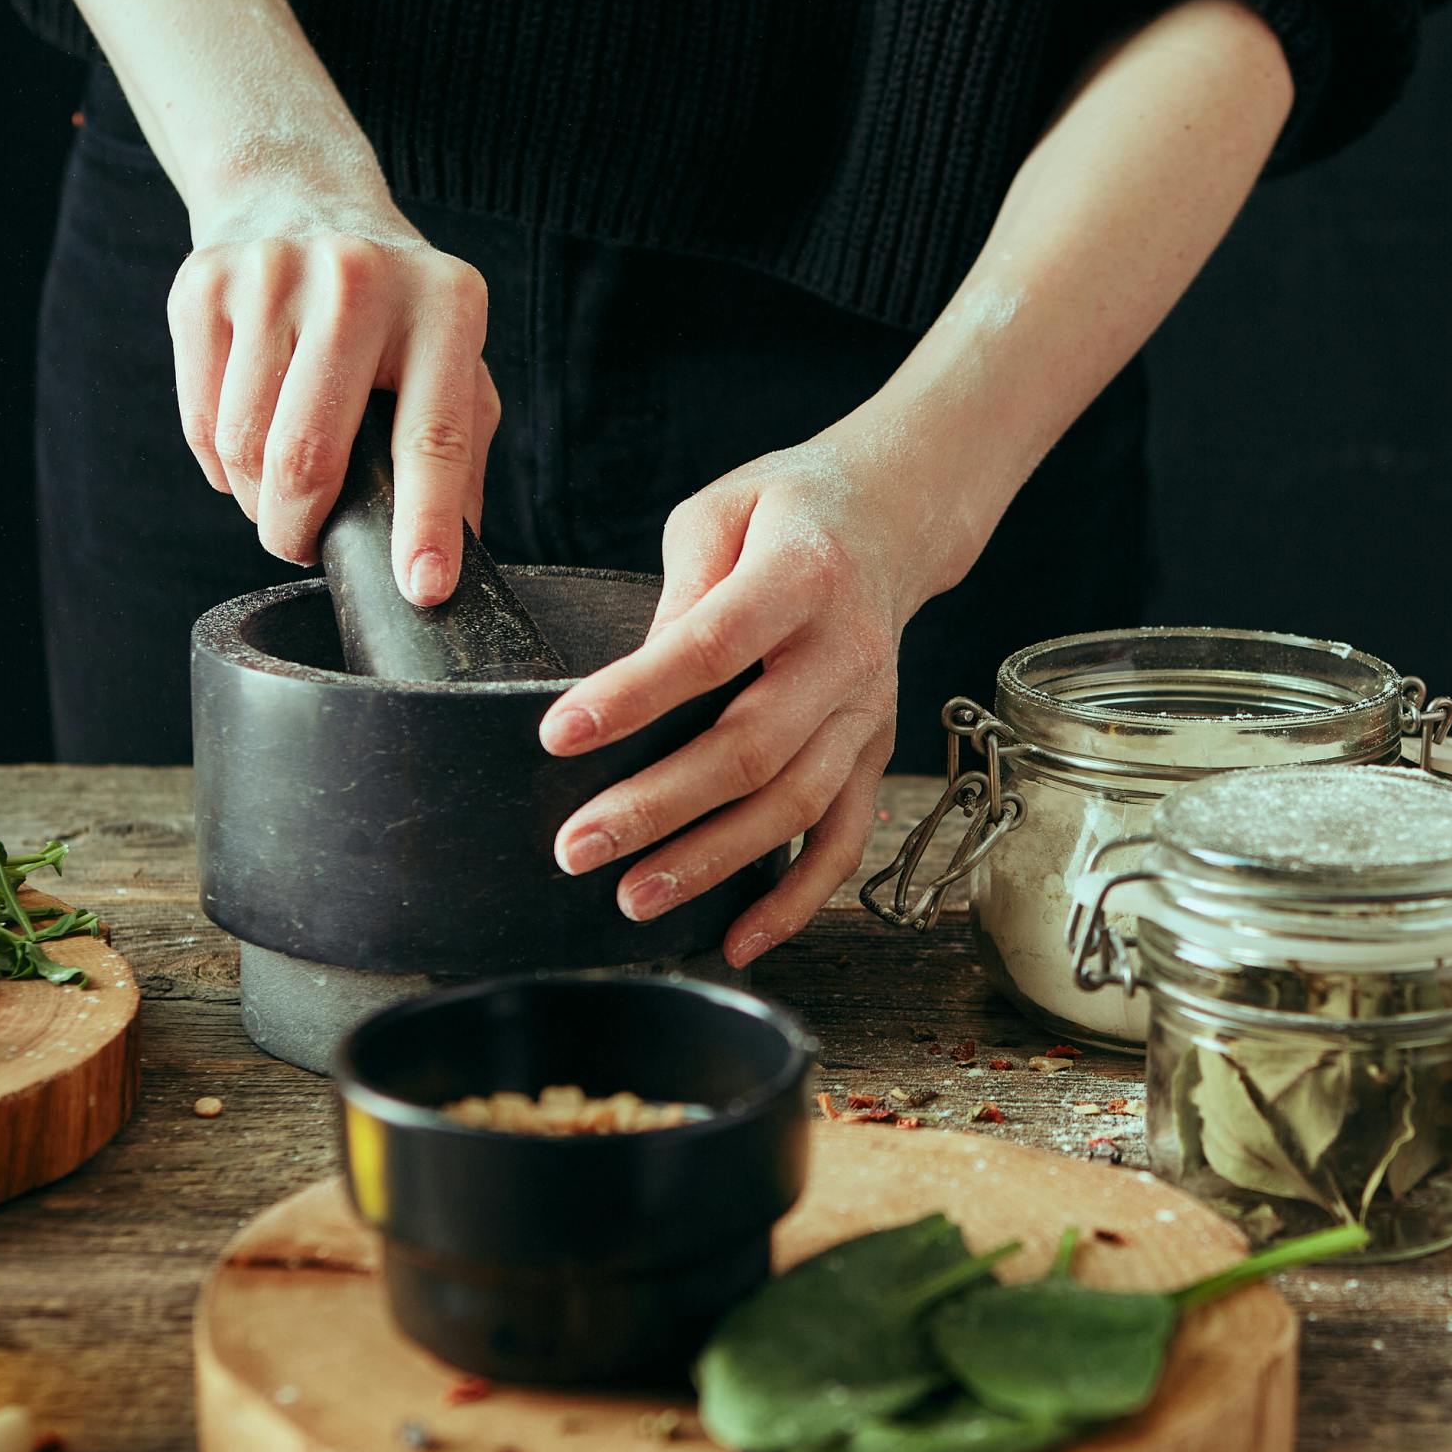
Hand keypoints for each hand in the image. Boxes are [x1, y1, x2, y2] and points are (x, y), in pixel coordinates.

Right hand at [168, 191, 498, 602]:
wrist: (300, 196)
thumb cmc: (395, 310)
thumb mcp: (453, 359)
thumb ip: (463, 453)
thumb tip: (455, 561)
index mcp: (445, 303)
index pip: (434, 436)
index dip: (426, 523)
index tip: (422, 588)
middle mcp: (359, 279)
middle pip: (309, 455)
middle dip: (301, 531)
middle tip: (308, 546)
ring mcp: (272, 275)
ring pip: (244, 447)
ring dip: (258, 501)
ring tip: (282, 493)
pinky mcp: (202, 285)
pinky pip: (200, 421)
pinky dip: (221, 463)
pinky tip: (246, 448)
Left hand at [541, 427, 963, 965]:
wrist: (892, 520)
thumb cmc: (786, 513)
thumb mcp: (719, 515)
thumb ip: (679, 594)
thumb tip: (631, 685)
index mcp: (800, 576)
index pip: (711, 646)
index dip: (636, 696)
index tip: (558, 736)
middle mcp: (844, 652)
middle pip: (752, 746)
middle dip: (659, 807)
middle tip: (577, 846)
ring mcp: (867, 710)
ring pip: (794, 803)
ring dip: (713, 860)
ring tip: (632, 898)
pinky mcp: (873, 750)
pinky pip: (845, 837)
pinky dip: (798, 897)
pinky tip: (739, 939)